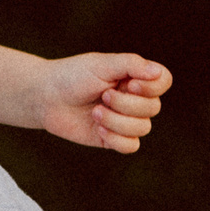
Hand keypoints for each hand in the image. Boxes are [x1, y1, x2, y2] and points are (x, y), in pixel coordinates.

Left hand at [35, 53, 169, 152]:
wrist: (46, 98)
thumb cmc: (72, 76)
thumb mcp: (101, 64)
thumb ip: (131, 65)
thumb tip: (157, 72)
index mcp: (134, 77)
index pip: (163, 82)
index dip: (151, 87)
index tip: (129, 84)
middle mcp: (134, 99)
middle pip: (153, 108)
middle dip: (126, 104)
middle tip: (102, 95)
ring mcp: (125, 120)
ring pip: (142, 128)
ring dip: (117, 121)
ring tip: (95, 112)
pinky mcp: (113, 138)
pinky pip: (131, 146)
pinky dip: (115, 138)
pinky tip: (98, 129)